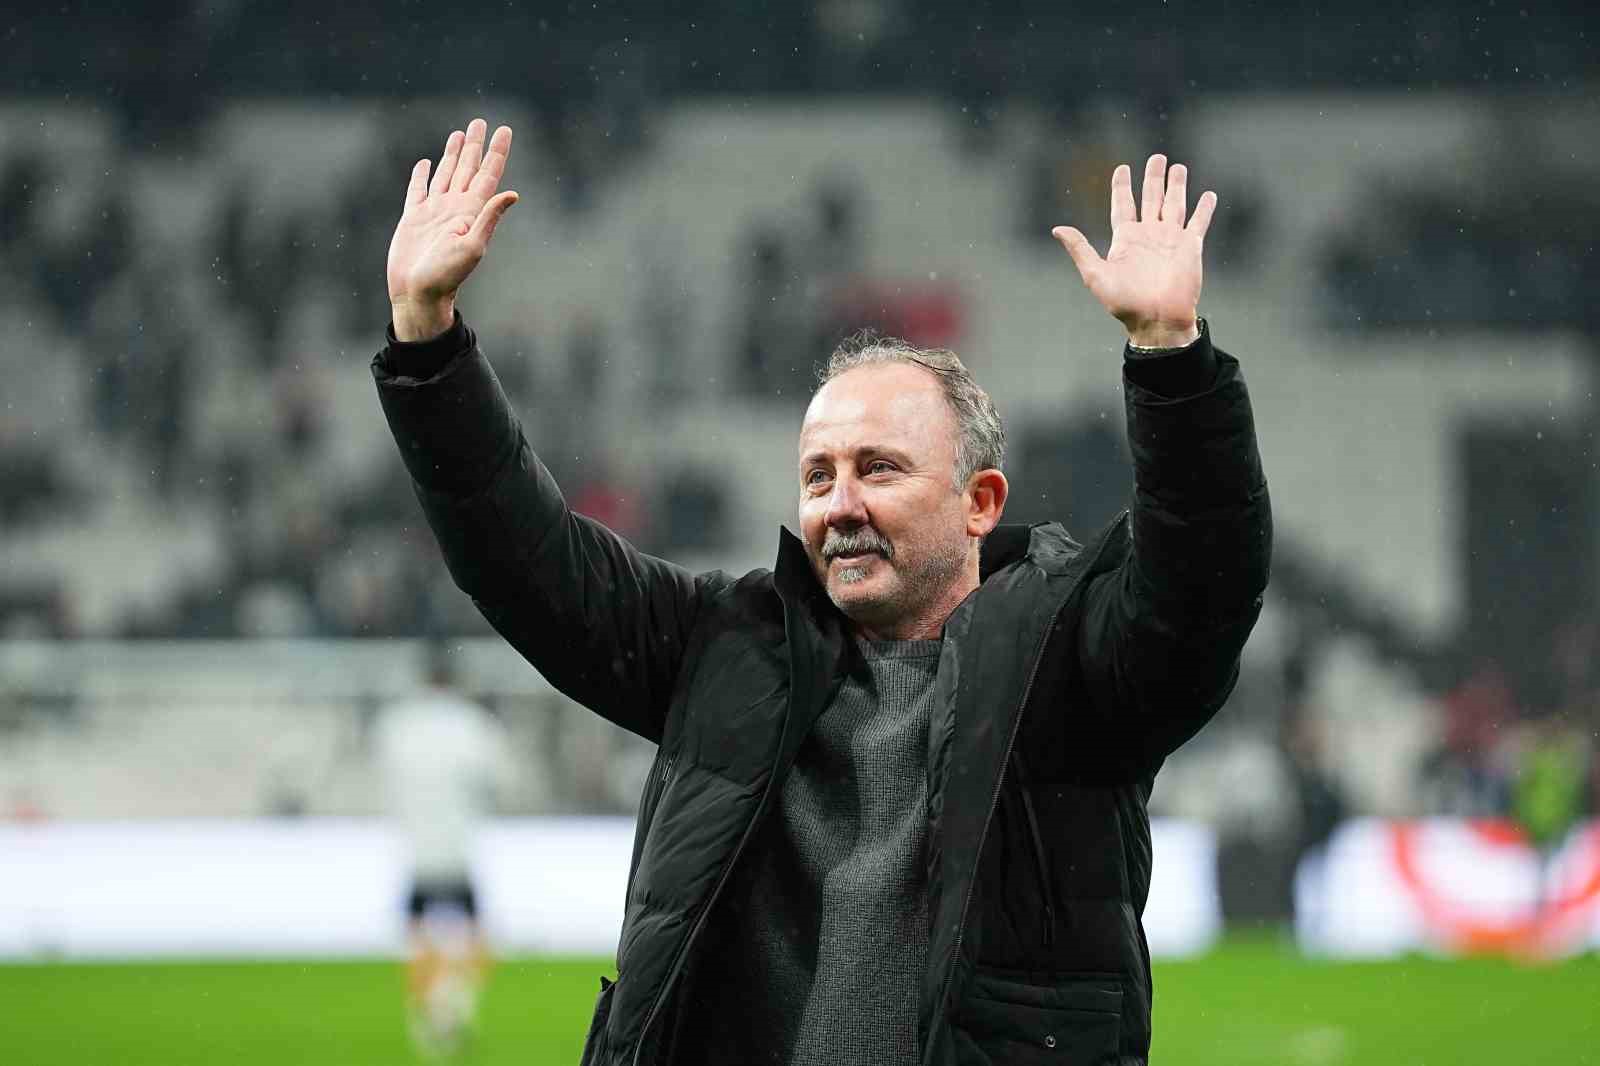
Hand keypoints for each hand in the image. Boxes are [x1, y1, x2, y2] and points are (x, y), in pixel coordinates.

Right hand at [387, 118, 518, 340]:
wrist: (419, 293)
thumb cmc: (447, 275)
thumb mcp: (473, 246)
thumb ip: (490, 217)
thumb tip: (512, 194)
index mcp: (472, 211)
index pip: (488, 174)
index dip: (497, 151)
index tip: (504, 129)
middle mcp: (455, 207)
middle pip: (468, 168)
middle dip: (476, 145)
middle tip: (481, 121)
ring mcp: (435, 211)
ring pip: (446, 173)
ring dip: (453, 154)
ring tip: (460, 134)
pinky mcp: (414, 218)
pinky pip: (418, 190)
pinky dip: (421, 175)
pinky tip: (424, 163)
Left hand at [1052, 154, 1215, 348]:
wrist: (1157, 320)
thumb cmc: (1124, 303)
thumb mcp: (1095, 275)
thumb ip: (1080, 249)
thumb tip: (1057, 229)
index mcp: (1125, 239)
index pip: (1123, 205)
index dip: (1122, 186)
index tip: (1122, 168)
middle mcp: (1148, 235)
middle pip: (1151, 198)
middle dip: (1153, 177)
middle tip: (1157, 157)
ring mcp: (1170, 240)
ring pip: (1174, 204)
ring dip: (1177, 185)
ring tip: (1178, 167)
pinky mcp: (1191, 247)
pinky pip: (1198, 222)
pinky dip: (1204, 208)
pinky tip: (1208, 194)